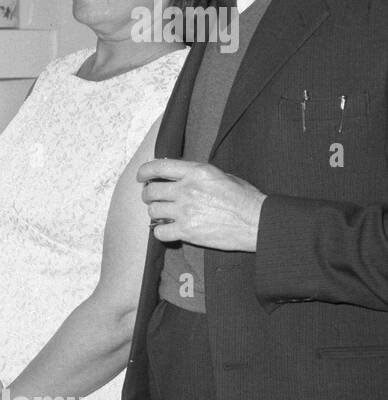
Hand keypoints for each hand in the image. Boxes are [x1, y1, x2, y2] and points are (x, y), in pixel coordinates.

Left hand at [138, 158, 264, 250]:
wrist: (258, 222)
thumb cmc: (244, 198)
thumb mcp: (221, 175)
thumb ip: (196, 174)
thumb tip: (176, 175)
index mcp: (196, 172)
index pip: (158, 167)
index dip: (144, 172)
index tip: (141, 177)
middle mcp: (187, 189)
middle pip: (150, 191)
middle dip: (149, 196)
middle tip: (155, 200)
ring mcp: (185, 211)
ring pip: (152, 211)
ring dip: (156, 213)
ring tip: (166, 215)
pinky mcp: (187, 231)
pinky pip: (159, 231)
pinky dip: (161, 232)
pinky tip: (169, 230)